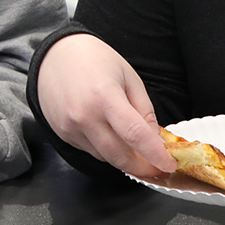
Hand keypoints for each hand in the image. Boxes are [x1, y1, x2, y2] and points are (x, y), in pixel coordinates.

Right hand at [34, 33, 174, 178]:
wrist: (55, 56)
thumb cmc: (94, 60)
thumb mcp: (129, 77)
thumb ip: (144, 110)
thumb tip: (156, 141)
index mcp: (104, 96)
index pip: (135, 135)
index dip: (155, 155)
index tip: (169, 165)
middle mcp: (84, 116)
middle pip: (120, 156)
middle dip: (143, 168)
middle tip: (158, 169)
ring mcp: (70, 127)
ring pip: (106, 157)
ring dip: (124, 158)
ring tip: (136, 148)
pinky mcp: (63, 134)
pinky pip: (91, 151)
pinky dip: (106, 149)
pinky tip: (110, 135)